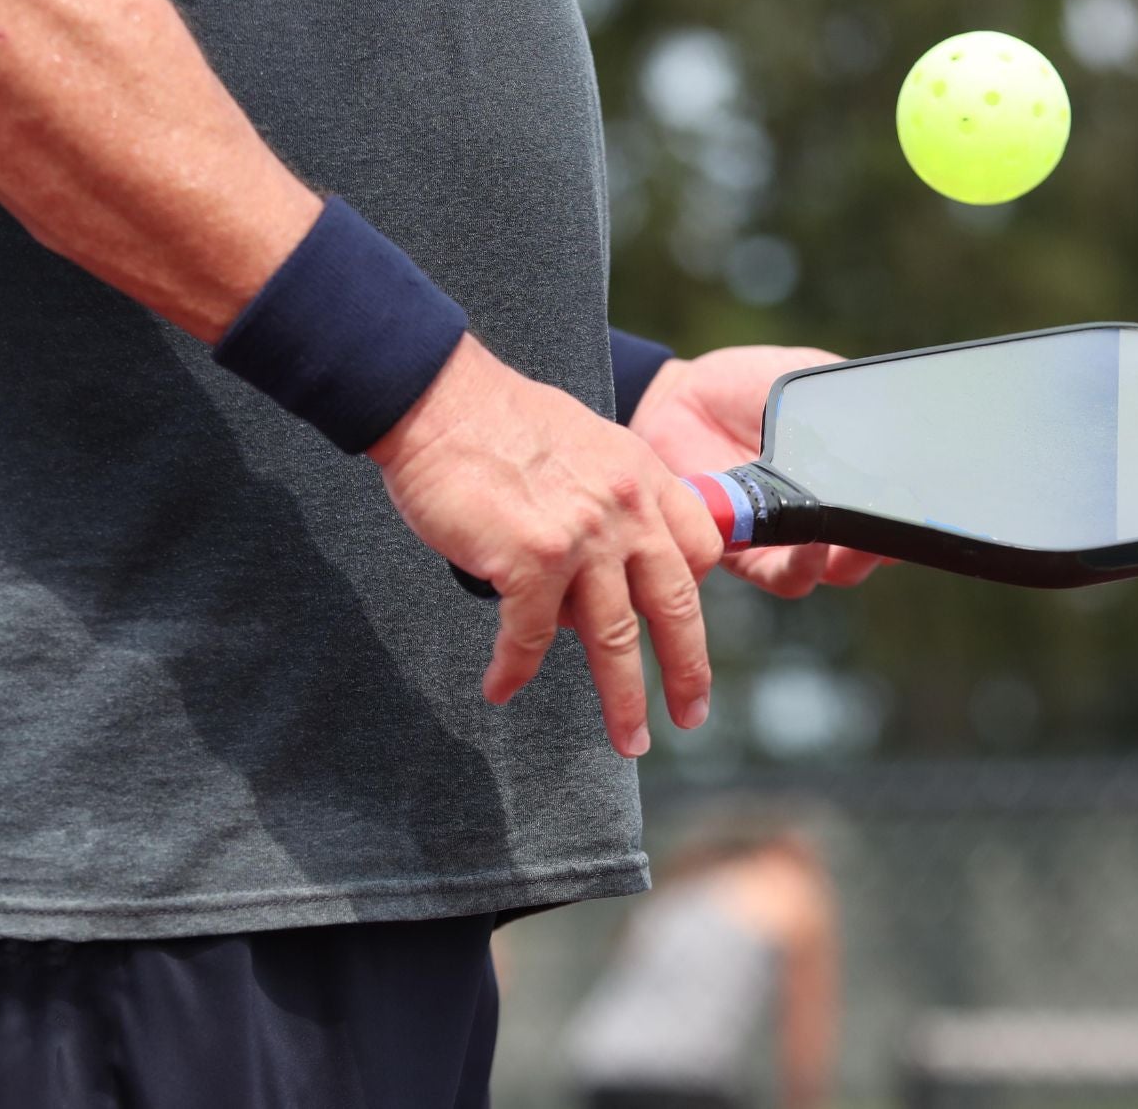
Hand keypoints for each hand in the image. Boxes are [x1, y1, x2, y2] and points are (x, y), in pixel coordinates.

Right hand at [369, 335, 723, 756]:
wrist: (439, 399)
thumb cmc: (498, 420)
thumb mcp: (586, 444)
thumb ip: (611, 497)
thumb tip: (606, 558)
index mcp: (644, 477)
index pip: (698, 549)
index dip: (691, 592)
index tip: (682, 627)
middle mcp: (626, 509)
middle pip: (675, 607)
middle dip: (689, 671)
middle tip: (691, 713)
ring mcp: (583, 537)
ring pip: (615, 639)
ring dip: (622, 700)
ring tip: (628, 739)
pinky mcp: (530, 560)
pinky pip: (529, 636)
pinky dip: (513, 669)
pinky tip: (500, 688)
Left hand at [629, 346, 885, 597]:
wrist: (682, 396)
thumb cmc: (747, 389)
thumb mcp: (809, 383)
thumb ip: (847, 405)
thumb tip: (891, 421)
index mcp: (841, 481)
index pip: (887, 513)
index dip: (909, 518)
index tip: (926, 505)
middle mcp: (818, 518)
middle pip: (867, 553)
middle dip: (887, 545)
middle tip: (895, 527)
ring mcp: (782, 539)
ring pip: (831, 573)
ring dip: (852, 562)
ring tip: (858, 539)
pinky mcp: (743, 552)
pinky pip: (782, 575)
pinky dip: (804, 565)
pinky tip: (810, 540)